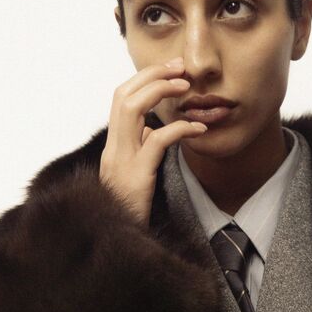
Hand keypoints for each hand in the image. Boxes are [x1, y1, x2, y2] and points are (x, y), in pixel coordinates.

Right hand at [99, 58, 206, 225]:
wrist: (122, 242)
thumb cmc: (133, 212)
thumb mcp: (136, 176)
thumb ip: (141, 149)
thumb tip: (151, 126)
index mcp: (113, 148)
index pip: (120, 99)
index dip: (143, 79)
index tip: (169, 70)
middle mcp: (112, 150)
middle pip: (122, 95)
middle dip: (151, 75)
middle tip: (180, 69)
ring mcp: (121, 161)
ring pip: (131, 108)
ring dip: (159, 92)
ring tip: (186, 88)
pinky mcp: (136, 176)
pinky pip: (156, 141)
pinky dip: (179, 129)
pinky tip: (198, 130)